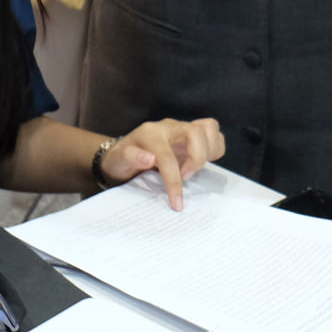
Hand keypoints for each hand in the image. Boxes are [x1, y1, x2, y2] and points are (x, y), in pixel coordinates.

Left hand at [101, 117, 224, 209]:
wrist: (124, 153)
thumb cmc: (122, 159)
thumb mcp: (118, 161)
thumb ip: (130, 157)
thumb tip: (149, 159)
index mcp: (151, 135)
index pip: (167, 157)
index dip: (174, 181)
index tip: (177, 203)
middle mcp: (169, 127)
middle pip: (195, 132)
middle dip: (197, 158)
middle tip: (186, 177)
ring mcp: (182, 129)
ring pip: (208, 129)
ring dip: (209, 151)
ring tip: (195, 168)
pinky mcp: (192, 135)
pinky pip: (212, 132)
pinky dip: (214, 147)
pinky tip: (202, 162)